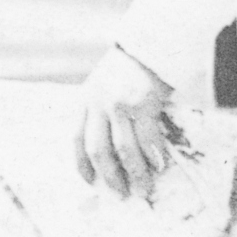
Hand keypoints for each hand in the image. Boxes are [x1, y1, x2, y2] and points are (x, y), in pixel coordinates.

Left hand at [74, 44, 185, 198]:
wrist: (151, 42)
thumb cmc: (129, 67)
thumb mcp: (102, 85)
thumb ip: (99, 111)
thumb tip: (109, 152)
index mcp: (85, 101)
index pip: (76, 141)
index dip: (82, 166)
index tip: (92, 183)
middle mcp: (98, 104)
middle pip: (99, 152)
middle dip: (110, 178)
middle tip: (121, 194)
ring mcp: (121, 104)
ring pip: (125, 150)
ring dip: (135, 174)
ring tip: (143, 189)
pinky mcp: (143, 103)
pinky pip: (148, 138)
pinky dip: (154, 156)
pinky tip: (160, 166)